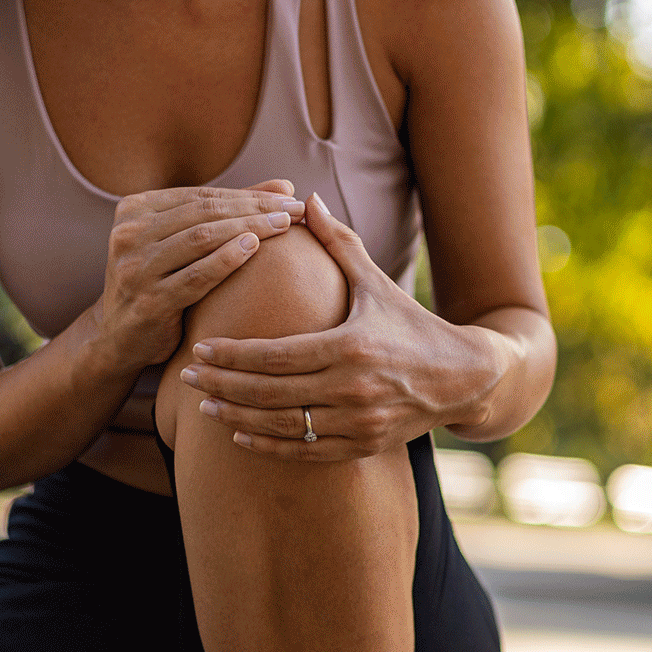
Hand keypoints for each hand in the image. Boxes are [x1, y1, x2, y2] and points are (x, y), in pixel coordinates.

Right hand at [93, 180, 307, 369]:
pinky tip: (254, 248)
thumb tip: (285, 187)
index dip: (248, 194)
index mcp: (134, 209)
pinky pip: (195, 276)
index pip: (202, 195)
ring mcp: (135, 268)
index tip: (289, 195)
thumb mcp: (184, 244)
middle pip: (204, 212)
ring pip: (201, 238)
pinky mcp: (148, 302)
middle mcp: (129, 233)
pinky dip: (227, 259)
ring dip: (249, 227)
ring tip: (285, 226)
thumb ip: (227, 213)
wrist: (119, 340)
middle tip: (295, 209)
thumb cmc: (162, 285)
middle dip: (255, 208)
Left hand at [181, 194, 501, 459]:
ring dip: (237, 417)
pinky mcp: (363, 447)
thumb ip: (338, 243)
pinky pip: (305, 452)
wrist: (465, 378)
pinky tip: (239, 434)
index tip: (200, 348)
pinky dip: (268, 445)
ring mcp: (358, 423)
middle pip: (270, 393)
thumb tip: (306, 199)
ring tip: (203, 406)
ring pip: (283, 426)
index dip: (233, 355)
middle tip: (187, 377)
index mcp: (351, 346)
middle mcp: (353, 389)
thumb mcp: (377, 282)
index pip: (276, 355)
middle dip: (223, 386)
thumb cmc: (413, 325)